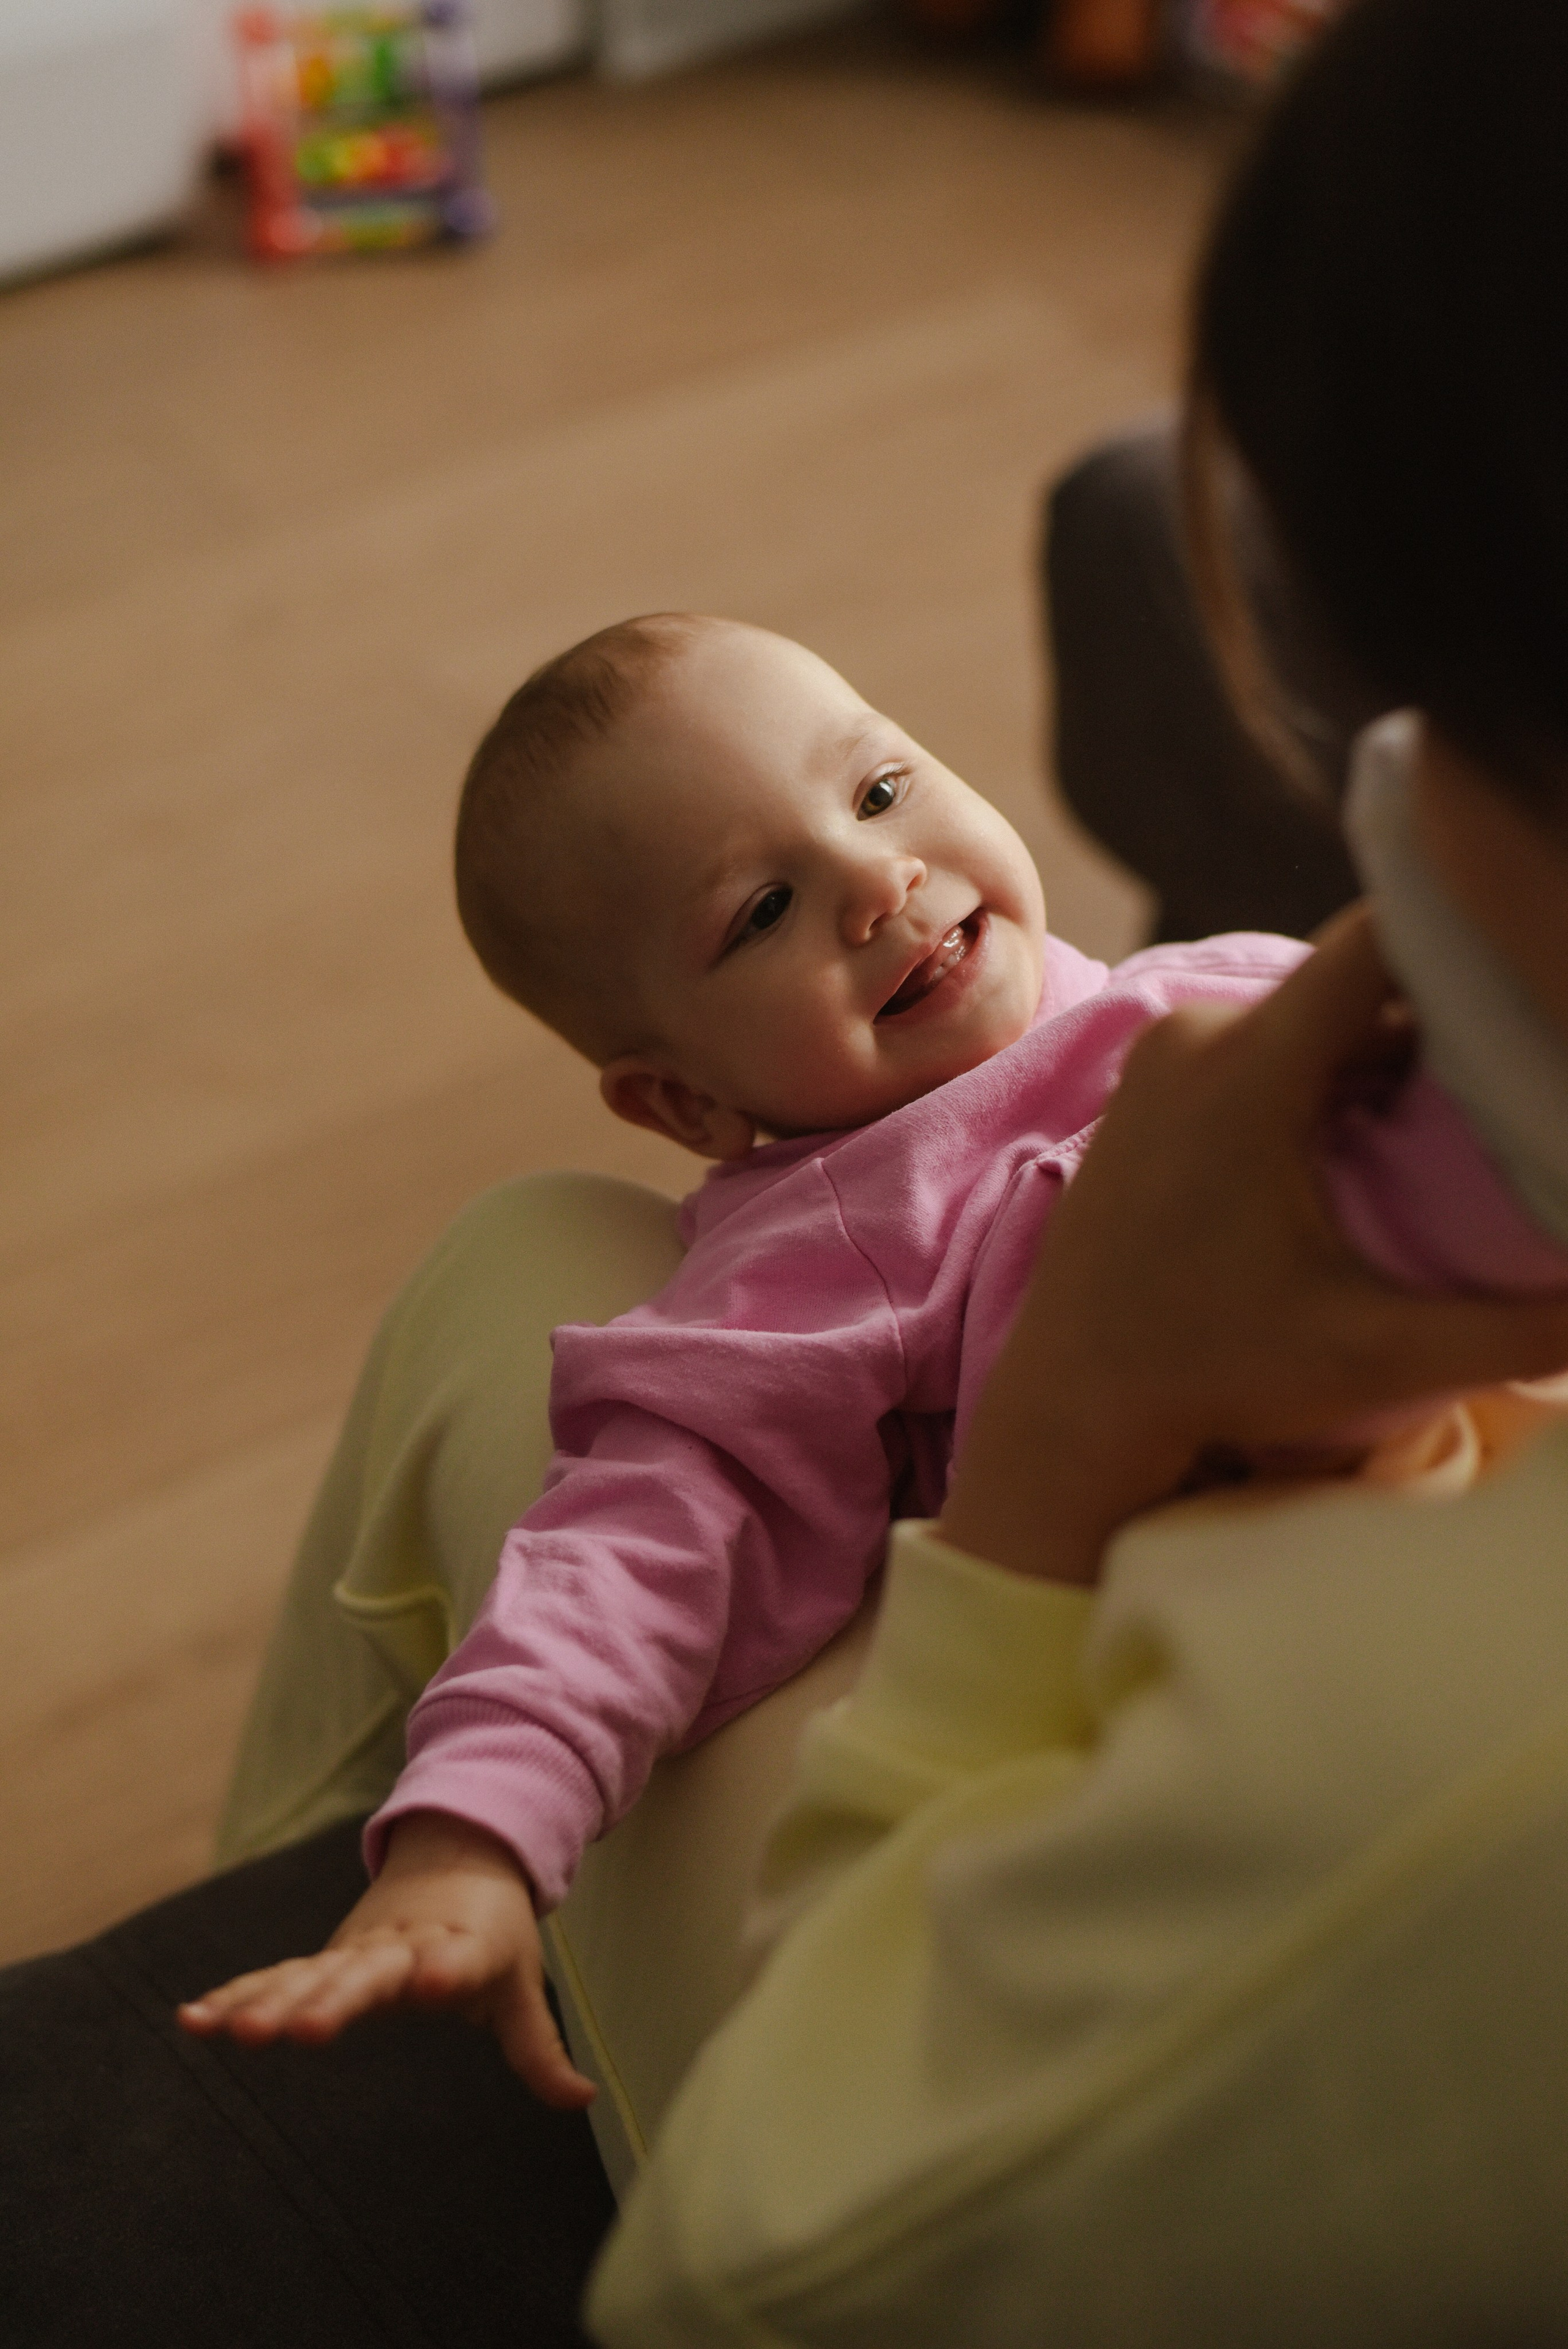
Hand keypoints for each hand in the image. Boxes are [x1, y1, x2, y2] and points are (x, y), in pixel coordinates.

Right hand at [177, 1810, 594, 2109]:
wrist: (457, 1850)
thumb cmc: (491, 1930)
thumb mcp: (520, 1982)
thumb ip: (539, 2048)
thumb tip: (582, 2100)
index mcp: (460, 1946)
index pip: (459, 1961)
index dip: (449, 1972)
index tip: (434, 1982)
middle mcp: (400, 1945)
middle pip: (368, 1973)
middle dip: (334, 2001)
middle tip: (299, 2031)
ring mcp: (356, 1948)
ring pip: (310, 1972)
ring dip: (269, 2001)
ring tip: (236, 2032)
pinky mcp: (325, 1957)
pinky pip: (276, 1975)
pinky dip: (236, 1994)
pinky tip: (195, 2020)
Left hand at [939, 907, 1567, 1586]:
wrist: (1071, 1406)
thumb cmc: (1215, 1377)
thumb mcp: (1379, 1355)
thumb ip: (1521, 1329)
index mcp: (1247, 1065)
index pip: (1381, 935)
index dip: (1468, 935)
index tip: (1536, 972)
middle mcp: (1197, 1036)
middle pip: (1359, 983)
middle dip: (1447, 1015)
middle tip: (1524, 1067)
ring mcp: (1163, 1059)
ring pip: (1314, 1018)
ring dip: (1389, 1051)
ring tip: (1468, 1106)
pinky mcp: (1150, 1091)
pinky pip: (1263, 1046)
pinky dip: (1329, 1073)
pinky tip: (1382, 1132)